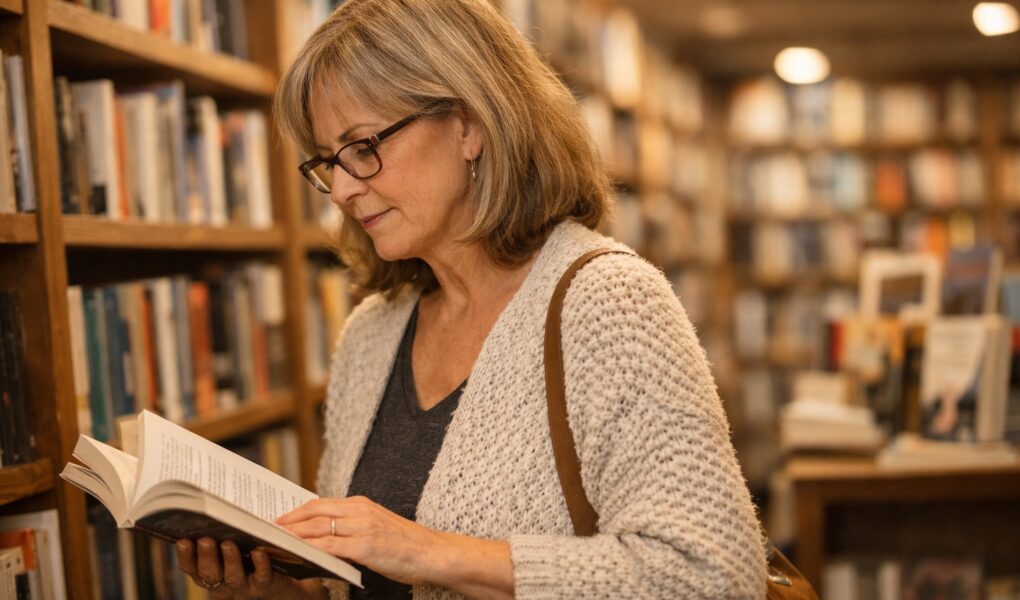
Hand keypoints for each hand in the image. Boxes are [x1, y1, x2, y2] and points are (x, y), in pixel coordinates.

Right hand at [175, 538, 324, 598]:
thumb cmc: (250, 551)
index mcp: (210, 571)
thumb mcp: (233, 540)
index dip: (185, 556)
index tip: (182, 539)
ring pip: (233, 577)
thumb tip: (207, 505)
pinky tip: (258, 552)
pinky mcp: (266, 585)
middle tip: (205, 539)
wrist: (281, 574)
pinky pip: (261, 577)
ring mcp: (244, 586)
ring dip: (230, 560)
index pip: (191, 567)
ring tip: (228, 543)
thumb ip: (219, 531)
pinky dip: (259, 564)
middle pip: (209, 573)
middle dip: (206, 556)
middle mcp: (223, 583)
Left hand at [275, 496, 441, 585]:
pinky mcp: (365, 546)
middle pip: (314, 511)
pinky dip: (310, 548)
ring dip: (293, 534)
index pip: (321, 503)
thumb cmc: (407, 545)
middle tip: (268, 528)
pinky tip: (297, 553)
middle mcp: (360, 511)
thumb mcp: (378, 527)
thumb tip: (326, 537)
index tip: (280, 518)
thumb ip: (354, 527)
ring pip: (318, 526)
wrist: (433, 553)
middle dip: (289, 520)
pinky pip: (330, 546)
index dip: (297, 511)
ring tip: (274, 540)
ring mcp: (362, 528)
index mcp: (361, 504)